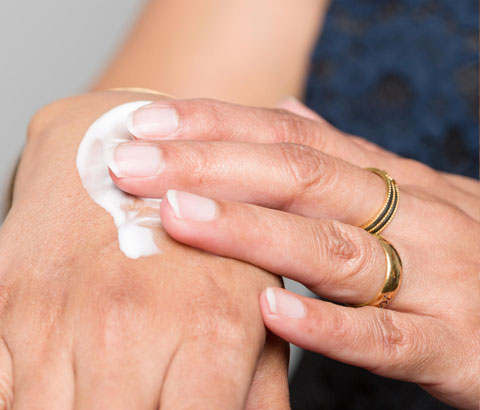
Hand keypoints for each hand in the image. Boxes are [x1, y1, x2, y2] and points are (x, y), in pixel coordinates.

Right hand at [0, 92, 288, 408]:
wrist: (123, 147)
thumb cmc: (195, 235)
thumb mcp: (250, 308)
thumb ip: (255, 396)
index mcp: (208, 334)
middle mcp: (128, 327)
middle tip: (135, 408)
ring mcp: (58, 315)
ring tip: (100, 397)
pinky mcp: (5, 300)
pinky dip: (20, 402)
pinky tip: (57, 391)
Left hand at [110, 97, 479, 408]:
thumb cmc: (455, 247)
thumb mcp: (403, 191)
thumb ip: (342, 157)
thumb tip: (286, 112)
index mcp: (386, 180)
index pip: (289, 137)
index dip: (217, 125)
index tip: (148, 123)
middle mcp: (409, 216)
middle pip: (299, 179)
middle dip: (211, 167)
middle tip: (134, 165)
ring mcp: (434, 279)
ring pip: (333, 249)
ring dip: (252, 232)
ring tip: (178, 217)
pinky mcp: (453, 344)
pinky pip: (386, 338)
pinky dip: (328, 323)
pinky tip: (268, 309)